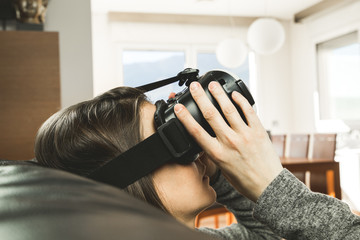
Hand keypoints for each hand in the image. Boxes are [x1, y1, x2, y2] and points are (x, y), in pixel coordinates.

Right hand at [174, 81, 282, 201]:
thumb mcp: (222, 168)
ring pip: (229, 109)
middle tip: (195, 86)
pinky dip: (240, 101)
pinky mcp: (258, 131)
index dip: (185, 118)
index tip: (178, 107)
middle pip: (211, 114)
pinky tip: (234, 94)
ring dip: (219, 94)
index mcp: (217, 153)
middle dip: (200, 97)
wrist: (267, 185)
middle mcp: (230, 142)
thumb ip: (214, 151)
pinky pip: (248, 111)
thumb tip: (207, 138)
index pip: (196, 131)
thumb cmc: (243, 180)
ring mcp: (244, 135)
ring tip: (212, 84)